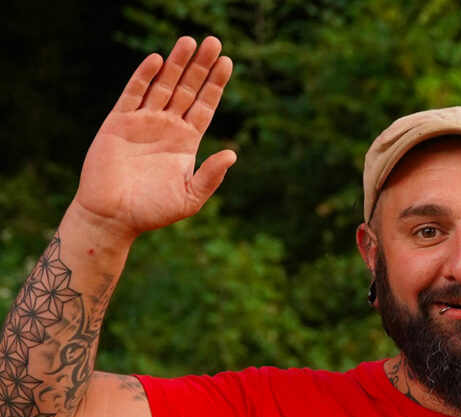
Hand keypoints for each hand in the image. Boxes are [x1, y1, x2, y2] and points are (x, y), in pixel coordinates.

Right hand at [72, 36, 235, 238]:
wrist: (113, 216)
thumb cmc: (152, 211)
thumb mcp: (190, 197)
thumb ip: (210, 176)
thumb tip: (232, 154)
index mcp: (186, 142)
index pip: (204, 106)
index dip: (215, 85)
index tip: (228, 62)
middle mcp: (166, 127)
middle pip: (187, 89)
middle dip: (200, 67)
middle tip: (214, 42)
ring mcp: (142, 122)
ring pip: (163, 85)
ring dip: (176, 64)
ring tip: (190, 41)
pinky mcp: (119, 122)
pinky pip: (134, 93)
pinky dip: (145, 76)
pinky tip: (158, 60)